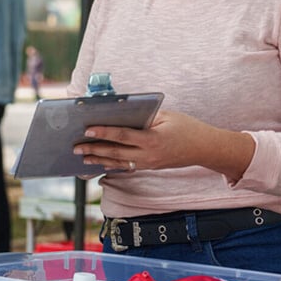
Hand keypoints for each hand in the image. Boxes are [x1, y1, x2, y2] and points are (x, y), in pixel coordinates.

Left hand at [72, 110, 253, 178]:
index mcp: (152, 140)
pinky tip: (100, 162)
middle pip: (116, 153)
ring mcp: (148, 164)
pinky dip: (112, 164)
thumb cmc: (187, 128)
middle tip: (76, 148)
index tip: (87, 129)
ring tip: (83, 157)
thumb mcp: (166, 116)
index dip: (103, 133)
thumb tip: (120, 114)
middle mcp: (149, 156)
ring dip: (99, 160)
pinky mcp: (149, 167)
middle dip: (94, 150)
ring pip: (119, 163)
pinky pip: (127, 166)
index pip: (122, 136)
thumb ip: (144, 117)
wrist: (204, 149)